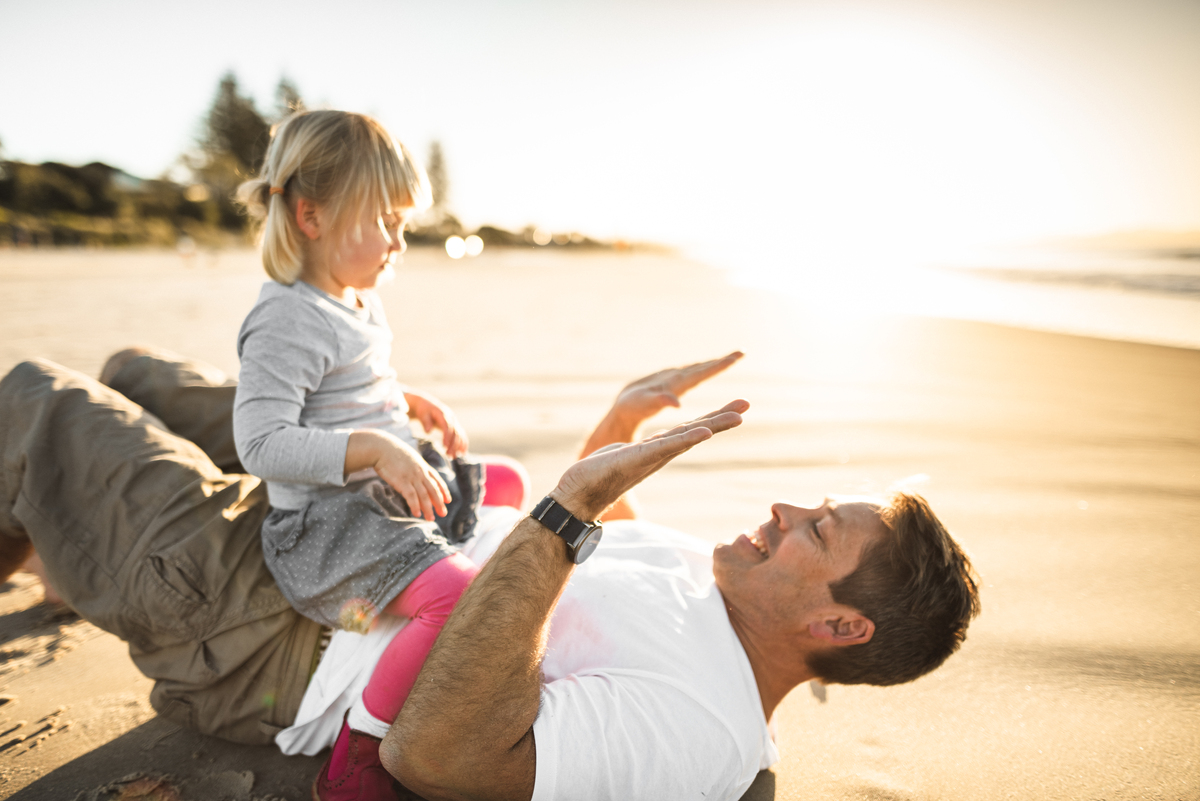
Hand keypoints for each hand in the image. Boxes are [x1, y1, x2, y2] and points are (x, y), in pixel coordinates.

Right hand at [351, 431, 451, 520]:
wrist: (381, 447)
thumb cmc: (392, 452)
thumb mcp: (409, 457)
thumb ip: (415, 466)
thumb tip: (417, 473)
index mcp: (423, 466)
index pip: (437, 480)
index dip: (443, 490)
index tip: (448, 500)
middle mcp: (420, 472)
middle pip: (433, 490)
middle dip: (439, 503)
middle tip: (443, 514)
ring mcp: (412, 477)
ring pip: (424, 495)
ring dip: (428, 508)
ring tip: (430, 519)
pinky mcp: (402, 481)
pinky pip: (411, 496)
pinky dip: (415, 506)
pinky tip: (417, 514)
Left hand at [405, 389, 468, 457]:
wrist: (427, 404)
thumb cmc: (423, 411)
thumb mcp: (422, 414)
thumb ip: (425, 422)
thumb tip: (428, 431)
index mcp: (443, 414)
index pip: (447, 426)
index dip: (447, 436)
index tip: (445, 446)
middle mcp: (451, 418)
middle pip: (455, 432)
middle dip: (453, 444)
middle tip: (449, 455)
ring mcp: (455, 422)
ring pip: (460, 435)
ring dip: (458, 446)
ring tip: (454, 457)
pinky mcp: (455, 426)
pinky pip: (461, 435)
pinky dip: (463, 444)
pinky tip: (462, 453)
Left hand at [553, 399, 747, 520]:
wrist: (576, 495)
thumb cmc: (597, 476)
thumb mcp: (623, 455)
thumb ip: (635, 451)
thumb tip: (637, 450)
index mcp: (657, 449)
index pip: (690, 430)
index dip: (713, 419)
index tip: (737, 409)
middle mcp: (659, 453)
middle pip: (696, 432)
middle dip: (721, 419)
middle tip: (747, 406)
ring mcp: (651, 456)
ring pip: (688, 437)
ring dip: (713, 425)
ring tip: (736, 416)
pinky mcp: (637, 458)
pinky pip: (666, 446)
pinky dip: (686, 439)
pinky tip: (703, 431)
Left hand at [611, 351, 742, 432]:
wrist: (621, 405)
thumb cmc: (632, 406)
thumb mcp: (644, 405)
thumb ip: (659, 401)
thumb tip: (677, 404)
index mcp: (673, 382)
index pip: (701, 372)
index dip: (719, 366)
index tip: (735, 358)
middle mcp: (675, 376)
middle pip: (702, 367)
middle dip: (721, 361)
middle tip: (741, 352)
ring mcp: (672, 378)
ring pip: (697, 369)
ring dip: (713, 364)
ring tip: (730, 359)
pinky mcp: (670, 383)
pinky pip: (691, 374)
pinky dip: (702, 370)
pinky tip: (704, 370)